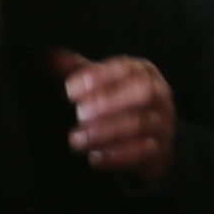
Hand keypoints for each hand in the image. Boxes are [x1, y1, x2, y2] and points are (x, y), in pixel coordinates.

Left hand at [52, 49, 176, 181]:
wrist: (155, 139)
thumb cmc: (124, 103)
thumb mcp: (106, 82)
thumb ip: (80, 70)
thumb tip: (51, 56)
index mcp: (143, 72)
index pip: (126, 68)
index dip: (99, 77)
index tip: (71, 90)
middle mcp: (158, 95)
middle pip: (142, 92)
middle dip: (109, 101)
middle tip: (80, 113)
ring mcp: (162, 122)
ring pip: (139, 124)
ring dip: (105, 132)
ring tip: (77, 139)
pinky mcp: (160, 150)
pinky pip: (143, 152)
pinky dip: (116, 156)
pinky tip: (95, 157)